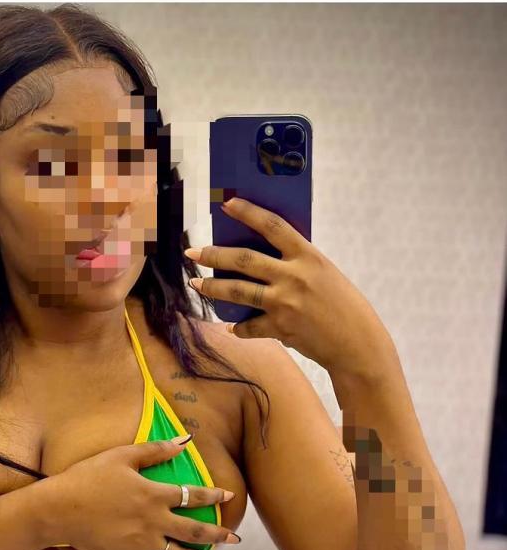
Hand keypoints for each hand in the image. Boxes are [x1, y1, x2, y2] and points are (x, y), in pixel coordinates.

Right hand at [46, 436, 238, 549]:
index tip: (229, 496)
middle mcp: (154, 521)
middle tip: (235, 539)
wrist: (58, 508)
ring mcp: (140, 543)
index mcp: (155, 494)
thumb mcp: (122, 456)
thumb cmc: (88, 477)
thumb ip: (155, 449)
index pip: (194, 496)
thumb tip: (185, 440)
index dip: (214, 496)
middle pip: (195, 532)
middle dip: (218, 536)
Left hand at [185, 196, 398, 380]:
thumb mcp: (325, 274)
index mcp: (309, 256)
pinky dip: (239, 327)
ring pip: (238, 291)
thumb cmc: (345, 307)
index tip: (227, 204)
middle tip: (193, 253)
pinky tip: (231, 327)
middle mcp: (293, 277)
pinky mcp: (280, 328)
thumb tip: (263, 263)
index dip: (248, 212)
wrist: (357, 345)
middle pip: (244, 260)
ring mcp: (284, 303)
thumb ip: (297, 265)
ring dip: (213, 287)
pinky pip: (249, 326)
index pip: (273, 225)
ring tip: (197, 284)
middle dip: (214, 255)